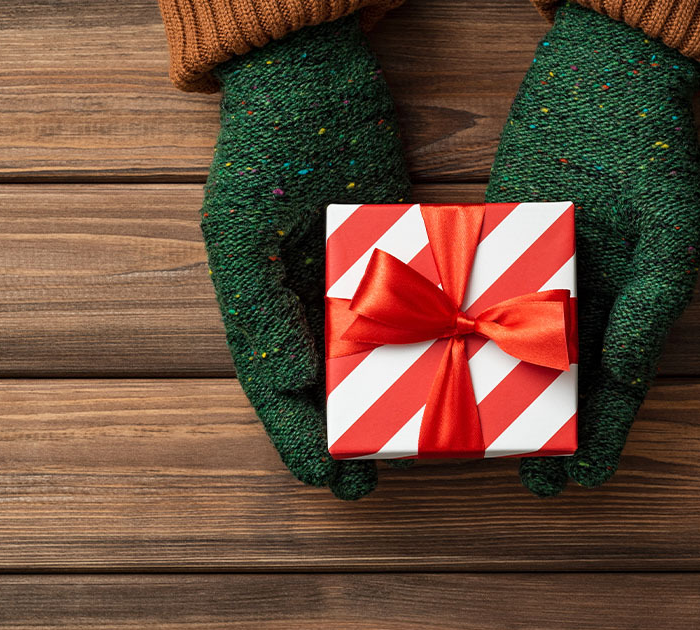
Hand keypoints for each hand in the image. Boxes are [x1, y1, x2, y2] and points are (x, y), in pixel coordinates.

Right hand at [202, 16, 410, 498]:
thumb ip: (260, 309)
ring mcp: (358, 280)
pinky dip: (434, 344)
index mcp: (263, 304)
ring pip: (379, 356)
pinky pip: (421, 310)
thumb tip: (292, 381)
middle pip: (329, 385)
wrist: (312, 76)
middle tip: (378, 481)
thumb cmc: (265, 149)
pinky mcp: (402, 254)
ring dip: (397, 399)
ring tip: (425, 441)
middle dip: (351, 436)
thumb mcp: (241, 231)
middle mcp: (309, 301)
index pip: (276, 389)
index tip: (331, 482)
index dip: (297, 441)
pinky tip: (458, 371)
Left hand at [486, 3, 699, 494]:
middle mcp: (584, 300)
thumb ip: (653, 302)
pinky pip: (478, 297)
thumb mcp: (672, 229)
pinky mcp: (499, 243)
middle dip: (548, 431)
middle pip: (564, 380)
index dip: (606, 438)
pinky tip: (438, 361)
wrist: (605, 78)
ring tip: (475, 433)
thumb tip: (625, 367)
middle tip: (528, 478)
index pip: (620, 388)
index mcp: (632, 305)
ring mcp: (538, 275)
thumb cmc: (655, 155)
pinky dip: (461, 330)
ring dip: (500, 392)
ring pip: (513, 347)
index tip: (582, 482)